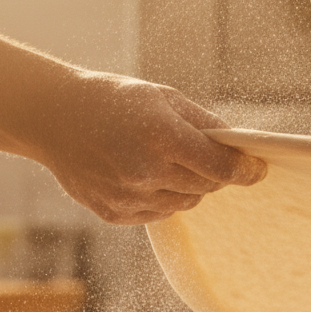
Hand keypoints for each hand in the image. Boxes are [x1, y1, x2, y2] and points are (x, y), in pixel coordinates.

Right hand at [20, 71, 265, 224]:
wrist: (52, 116)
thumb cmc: (114, 100)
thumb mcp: (164, 98)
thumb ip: (205, 124)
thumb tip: (239, 147)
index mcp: (163, 137)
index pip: (221, 167)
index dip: (246, 170)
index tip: (258, 169)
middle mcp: (146, 171)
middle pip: (207, 187)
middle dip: (214, 173)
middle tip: (207, 157)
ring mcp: (128, 196)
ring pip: (184, 203)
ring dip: (188, 187)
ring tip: (165, 161)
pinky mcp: (113, 213)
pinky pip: (157, 213)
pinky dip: (161, 197)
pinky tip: (142, 174)